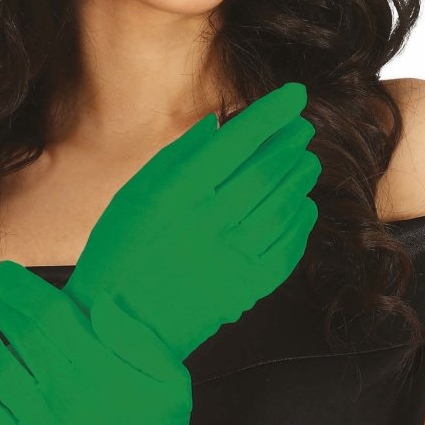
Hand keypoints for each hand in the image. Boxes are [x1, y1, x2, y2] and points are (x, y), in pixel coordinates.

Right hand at [63, 81, 321, 358]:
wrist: (117, 329)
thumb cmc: (118, 254)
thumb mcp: (132, 196)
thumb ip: (175, 158)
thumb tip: (215, 124)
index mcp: (176, 193)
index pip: (238, 141)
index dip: (271, 113)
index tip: (294, 95)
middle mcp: (208, 220)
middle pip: (267, 169)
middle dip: (291, 142)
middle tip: (303, 129)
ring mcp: (230, 256)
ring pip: (283, 205)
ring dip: (300, 178)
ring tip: (307, 162)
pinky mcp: (245, 287)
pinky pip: (286, 247)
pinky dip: (300, 222)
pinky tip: (302, 207)